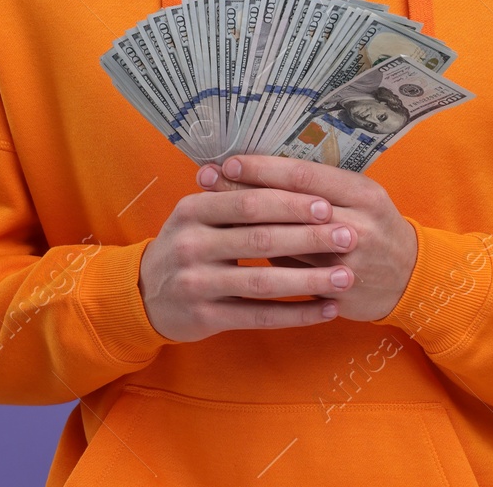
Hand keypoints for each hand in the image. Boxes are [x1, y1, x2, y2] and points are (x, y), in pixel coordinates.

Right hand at [137, 170, 354, 341]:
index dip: (290, 203)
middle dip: (309, 238)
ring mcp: (196, 283)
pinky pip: (258, 317)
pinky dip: (296, 314)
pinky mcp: (205, 317)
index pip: (248, 202)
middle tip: (348, 236)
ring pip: (262, 282)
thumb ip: (232, 198)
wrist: (144, 293)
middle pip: (259, 239)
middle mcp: (191, 245)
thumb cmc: (185, 247)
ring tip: (346, 277)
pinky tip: (326, 310)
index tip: (328, 205)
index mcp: (192, 210)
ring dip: (309, 280)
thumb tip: (289, 174)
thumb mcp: (195, 216)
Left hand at [200, 155, 417, 321]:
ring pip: (286, 244)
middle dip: (243, 192)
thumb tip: (256, 171)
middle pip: (289, 206)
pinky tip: (233, 256)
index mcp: (362, 194)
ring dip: (244, 228)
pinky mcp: (339, 292)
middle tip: (205, 180)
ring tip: (210, 217)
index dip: (262, 168)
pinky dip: (261, 264)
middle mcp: (358, 226)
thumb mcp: (357, 197)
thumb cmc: (373, 227)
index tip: (228, 161)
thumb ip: (316, 188)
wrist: (412, 279)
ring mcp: (350, 263)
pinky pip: (292, 278)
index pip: (304, 175)